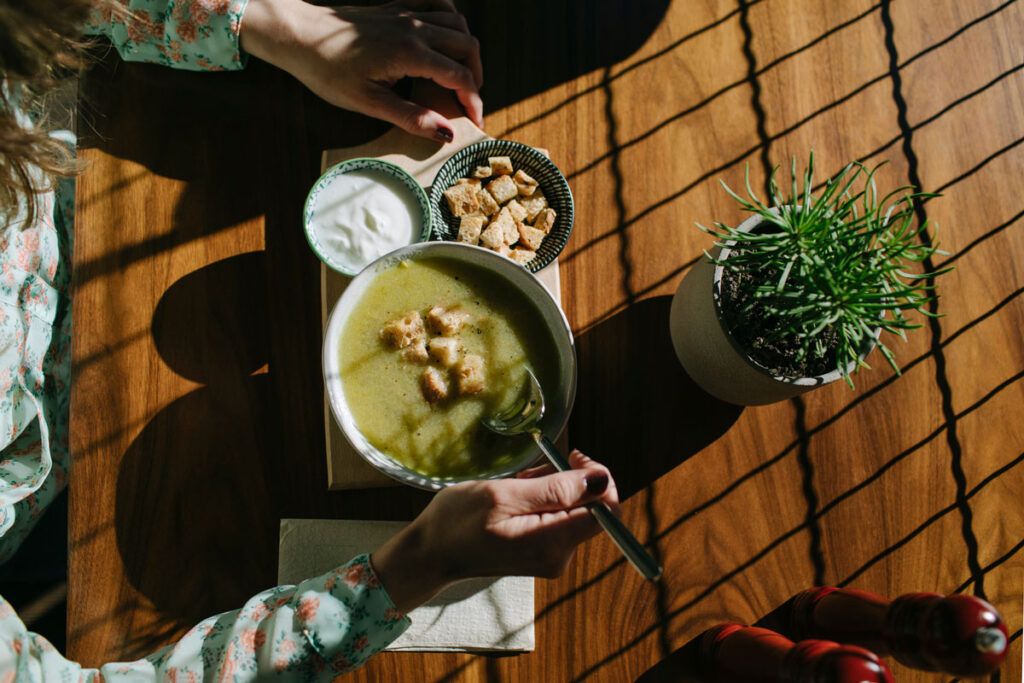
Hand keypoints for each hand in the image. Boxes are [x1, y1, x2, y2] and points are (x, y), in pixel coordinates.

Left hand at [240, 0, 483, 140]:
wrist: (299, 34)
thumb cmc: (327, 71)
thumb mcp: (368, 103)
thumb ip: (411, 118)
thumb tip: (446, 135)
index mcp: (410, 54)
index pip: (460, 76)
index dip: (473, 101)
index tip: (473, 121)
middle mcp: (415, 29)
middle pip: (467, 47)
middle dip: (475, 76)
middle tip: (468, 101)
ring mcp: (407, 14)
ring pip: (457, 24)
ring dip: (466, 50)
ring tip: (460, 76)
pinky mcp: (398, 8)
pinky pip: (439, 5)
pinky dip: (451, 21)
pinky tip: (446, 38)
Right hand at [372, 450, 618, 612]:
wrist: (430, 553)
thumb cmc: (457, 521)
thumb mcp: (503, 495)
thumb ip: (555, 490)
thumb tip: (601, 481)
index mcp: (552, 542)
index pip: (607, 510)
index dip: (599, 479)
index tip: (572, 458)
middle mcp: (559, 555)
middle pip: (591, 508)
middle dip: (567, 481)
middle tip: (532, 472)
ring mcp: (550, 556)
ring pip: (572, 509)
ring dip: (550, 488)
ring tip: (515, 486)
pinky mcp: (541, 552)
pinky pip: (556, 517)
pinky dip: (541, 499)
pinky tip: (514, 497)